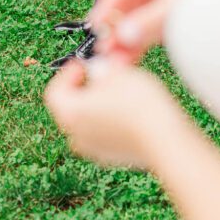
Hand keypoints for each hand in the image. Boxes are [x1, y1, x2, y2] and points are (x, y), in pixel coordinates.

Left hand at [45, 58, 162, 169]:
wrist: (164, 139)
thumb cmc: (139, 105)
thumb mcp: (118, 73)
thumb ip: (101, 68)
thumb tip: (98, 67)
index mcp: (71, 113)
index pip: (55, 91)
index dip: (67, 73)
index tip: (82, 63)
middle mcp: (76, 135)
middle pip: (70, 106)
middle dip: (85, 86)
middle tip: (103, 72)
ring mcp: (93, 149)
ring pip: (87, 120)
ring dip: (97, 103)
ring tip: (119, 88)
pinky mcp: (111, 156)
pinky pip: (102, 132)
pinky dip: (109, 118)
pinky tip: (129, 108)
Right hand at [88, 0, 187, 62]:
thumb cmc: (208, 6)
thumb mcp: (174, 11)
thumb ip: (148, 23)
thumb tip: (122, 36)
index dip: (107, 4)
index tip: (96, 23)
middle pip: (126, 4)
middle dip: (114, 27)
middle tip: (102, 46)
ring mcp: (159, 2)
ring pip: (132, 21)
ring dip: (121, 40)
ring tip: (111, 59)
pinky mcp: (163, 21)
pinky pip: (141, 33)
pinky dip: (132, 46)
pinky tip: (124, 60)